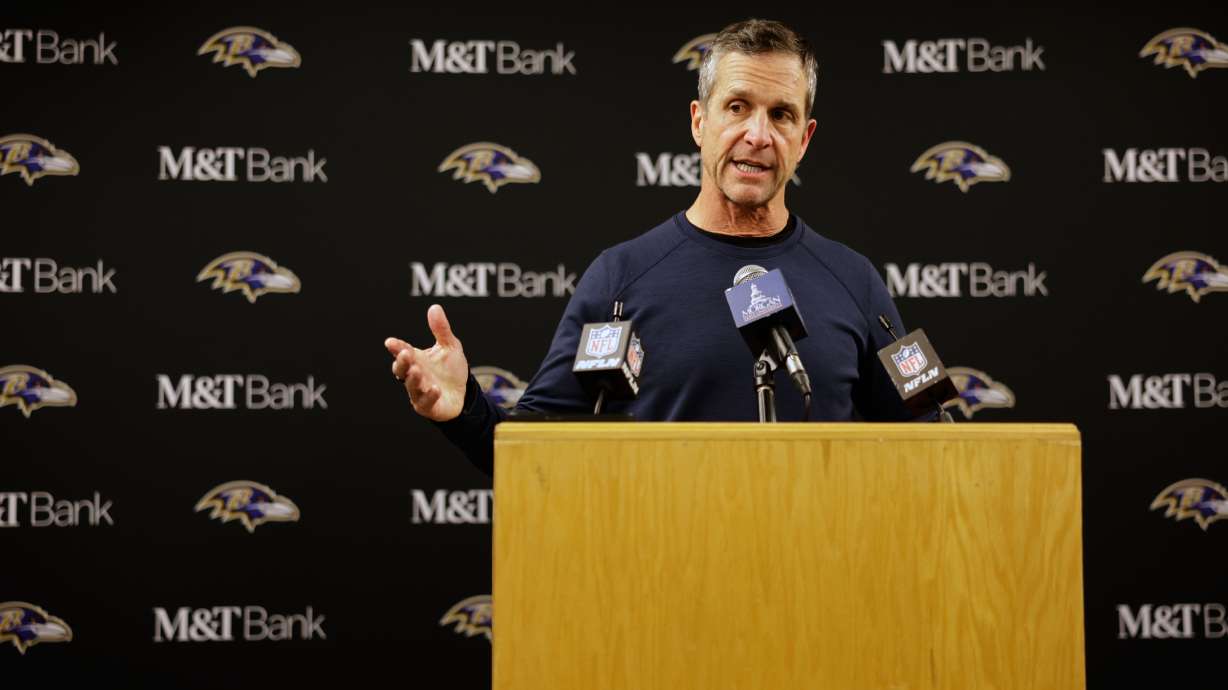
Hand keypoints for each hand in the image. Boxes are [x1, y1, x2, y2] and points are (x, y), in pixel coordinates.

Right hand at [385, 304, 469, 421]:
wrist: (464, 393)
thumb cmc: (451, 370)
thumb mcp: (450, 346)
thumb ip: (441, 329)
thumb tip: (434, 307)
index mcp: (416, 359)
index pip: (403, 351)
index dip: (396, 347)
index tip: (391, 342)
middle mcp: (415, 375)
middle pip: (402, 369)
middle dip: (402, 362)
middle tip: (405, 354)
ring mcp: (419, 391)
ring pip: (411, 386)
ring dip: (413, 378)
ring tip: (417, 370)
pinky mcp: (428, 406)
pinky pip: (426, 402)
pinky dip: (429, 396)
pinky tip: (435, 389)